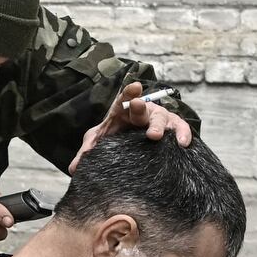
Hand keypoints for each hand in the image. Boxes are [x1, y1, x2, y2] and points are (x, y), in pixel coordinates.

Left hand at [73, 81, 194, 164]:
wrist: (135, 146)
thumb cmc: (117, 137)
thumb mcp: (100, 142)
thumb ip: (88, 152)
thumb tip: (74, 169)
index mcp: (123, 111)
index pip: (123, 99)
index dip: (128, 92)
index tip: (134, 87)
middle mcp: (142, 112)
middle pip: (142, 107)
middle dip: (139, 107)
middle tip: (136, 106)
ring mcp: (158, 119)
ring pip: (161, 119)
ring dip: (158, 126)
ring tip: (154, 135)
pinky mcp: (171, 129)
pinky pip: (180, 129)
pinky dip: (183, 134)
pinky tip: (182, 144)